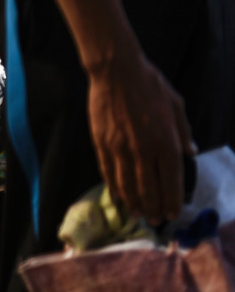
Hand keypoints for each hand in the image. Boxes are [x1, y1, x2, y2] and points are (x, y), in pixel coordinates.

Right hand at [86, 54, 192, 224]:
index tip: (173, 213)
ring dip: (133, 202)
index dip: (172, 200)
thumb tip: (191, 151)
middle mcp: (143, 150)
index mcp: (166, 141)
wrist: (116, 72)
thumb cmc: (150, 85)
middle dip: (153, 207)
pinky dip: (113, 186)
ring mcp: (120, 149)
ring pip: (126, 184)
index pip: (171, 180)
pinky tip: (117, 195)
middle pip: (148, 188)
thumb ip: (183, 131)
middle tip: (154, 220)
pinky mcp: (101, 144)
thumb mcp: (176, 105)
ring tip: (137, 213)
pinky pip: (108, 171)